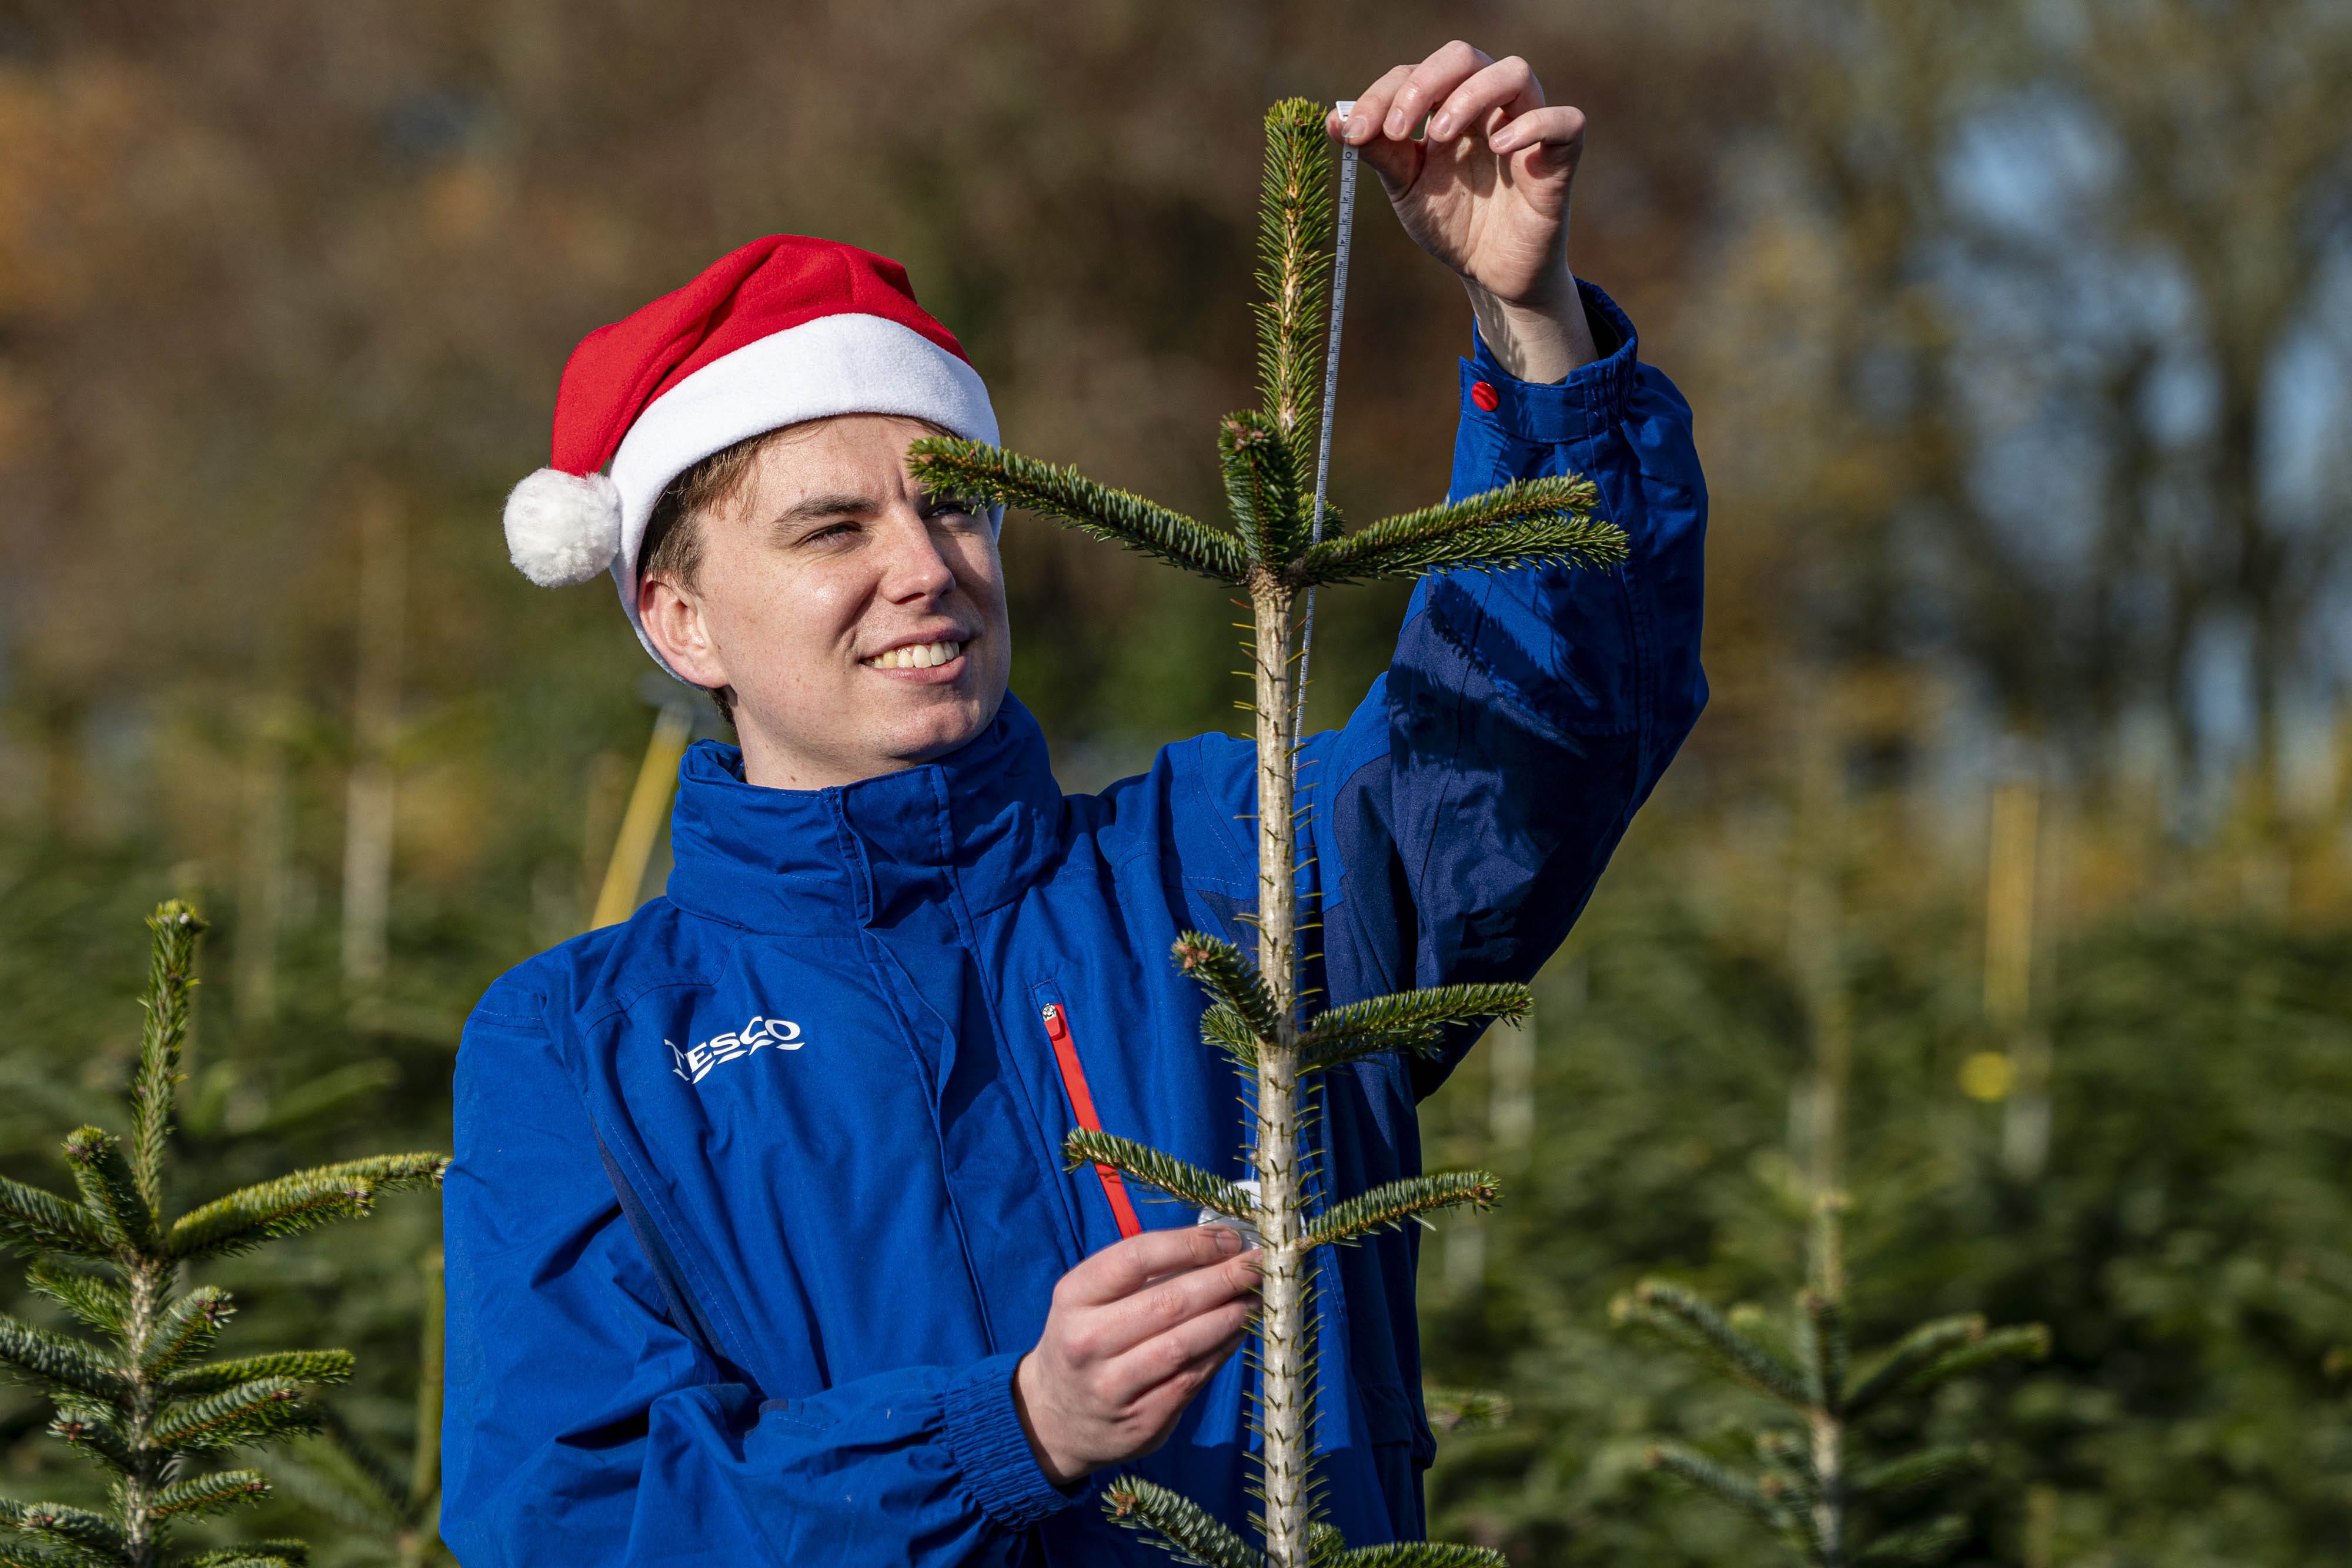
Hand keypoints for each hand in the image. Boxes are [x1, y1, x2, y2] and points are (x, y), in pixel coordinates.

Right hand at [1012, 1225, 1261, 1486]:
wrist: (1053, 1419)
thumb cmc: (1086, 1340)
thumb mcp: (1090, 1299)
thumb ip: (1144, 1274)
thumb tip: (1221, 1247)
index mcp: (1074, 1297)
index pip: (1137, 1257)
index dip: (1191, 1244)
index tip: (1230, 1238)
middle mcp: (1087, 1341)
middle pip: (1169, 1301)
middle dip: (1224, 1279)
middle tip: (1260, 1265)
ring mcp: (1113, 1386)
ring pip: (1185, 1344)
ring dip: (1230, 1316)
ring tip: (1257, 1298)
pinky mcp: (1141, 1421)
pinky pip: (1192, 1379)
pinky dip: (1222, 1351)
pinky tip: (1239, 1332)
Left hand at [1337, 41, 1598, 382]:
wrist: (1490, 274)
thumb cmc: (1452, 221)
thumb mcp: (1407, 187)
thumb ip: (1379, 151)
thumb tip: (1333, 120)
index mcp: (1448, 106)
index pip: (1414, 74)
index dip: (1382, 95)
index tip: (1355, 133)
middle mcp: (1488, 106)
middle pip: (1464, 56)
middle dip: (1425, 83)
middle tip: (1399, 128)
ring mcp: (1526, 126)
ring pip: (1514, 72)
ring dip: (1470, 95)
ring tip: (1439, 136)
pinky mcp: (1560, 157)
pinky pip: (1565, 120)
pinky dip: (1532, 125)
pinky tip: (1499, 149)